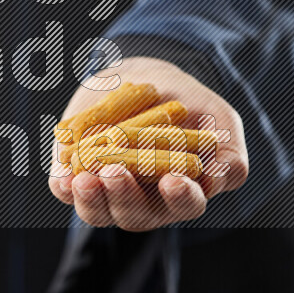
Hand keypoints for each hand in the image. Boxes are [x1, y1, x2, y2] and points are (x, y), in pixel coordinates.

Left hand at [48, 56, 248, 230]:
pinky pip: (65, 190)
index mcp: (183, 192)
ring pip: (97, 210)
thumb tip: (215, 182)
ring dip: (91, 198)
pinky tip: (66, 176)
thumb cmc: (190, 105)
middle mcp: (144, 200)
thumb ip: (229, 156)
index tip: (174, 180)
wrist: (145, 78)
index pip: (185, 204)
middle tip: (115, 172)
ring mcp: (108, 191)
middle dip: (124, 196)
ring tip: (85, 178)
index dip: (181, 197)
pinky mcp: (75, 174)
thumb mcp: (220, 121)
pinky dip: (64, 185)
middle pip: (134, 214)